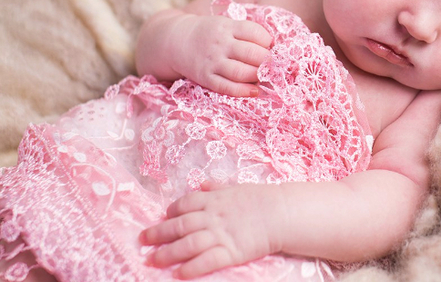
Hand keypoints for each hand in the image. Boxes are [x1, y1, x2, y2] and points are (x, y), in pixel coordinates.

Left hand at [140, 182, 284, 278]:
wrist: (282, 213)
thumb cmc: (262, 198)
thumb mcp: (238, 187)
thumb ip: (218, 186)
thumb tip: (203, 183)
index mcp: (215, 199)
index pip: (185, 203)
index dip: (171, 211)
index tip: (164, 216)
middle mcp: (213, 216)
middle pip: (180, 225)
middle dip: (159, 233)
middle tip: (143, 239)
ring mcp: (221, 234)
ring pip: (188, 244)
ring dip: (168, 253)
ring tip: (152, 260)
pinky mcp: (231, 252)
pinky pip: (207, 261)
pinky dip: (192, 268)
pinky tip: (179, 273)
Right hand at [172, 14, 272, 96]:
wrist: (176, 41)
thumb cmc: (210, 33)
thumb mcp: (226, 25)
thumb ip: (247, 33)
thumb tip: (274, 47)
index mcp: (227, 27)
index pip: (254, 32)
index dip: (268, 41)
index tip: (271, 46)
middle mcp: (220, 44)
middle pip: (252, 54)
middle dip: (267, 61)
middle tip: (273, 65)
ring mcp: (212, 62)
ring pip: (241, 72)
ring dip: (258, 76)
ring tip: (264, 76)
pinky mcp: (206, 78)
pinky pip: (227, 87)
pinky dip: (243, 91)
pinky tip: (254, 91)